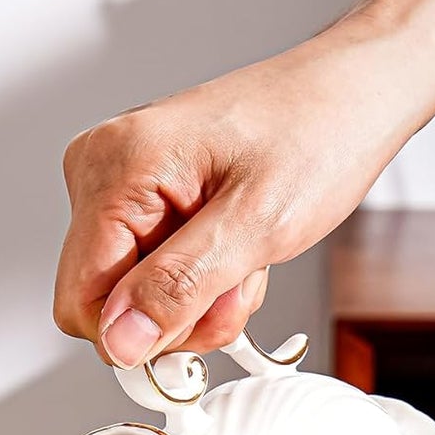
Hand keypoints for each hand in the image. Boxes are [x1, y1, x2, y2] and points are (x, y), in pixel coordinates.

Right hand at [53, 18, 434, 366]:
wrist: (354, 93)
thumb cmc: (320, 132)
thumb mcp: (258, 225)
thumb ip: (180, 287)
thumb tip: (120, 341)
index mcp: (117, 167)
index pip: (80, 300)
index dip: (139, 334)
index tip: (197, 330)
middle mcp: (103, 170)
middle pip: (103, 302)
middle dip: (177, 315)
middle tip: (237, 282)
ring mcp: (120, 183)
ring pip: (132, 295)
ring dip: (197, 299)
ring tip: (246, 258)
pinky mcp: (143, 197)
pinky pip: (151, 271)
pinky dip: (200, 279)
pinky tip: (235, 250)